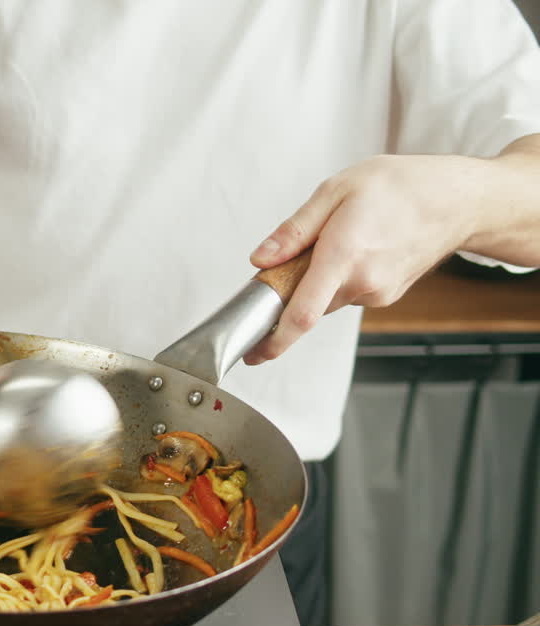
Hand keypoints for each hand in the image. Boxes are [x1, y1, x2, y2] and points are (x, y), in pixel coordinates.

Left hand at [244, 154, 488, 363]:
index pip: (302, 315)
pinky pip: (348, 294)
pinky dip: (339, 278)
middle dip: (291, 289)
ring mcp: (378, 294)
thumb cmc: (401, 187)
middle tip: (297, 253)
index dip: (273, 340)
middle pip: (307, 305)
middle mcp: (362, 283)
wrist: (457, 200)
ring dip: (317, 281)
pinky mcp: (386, 296)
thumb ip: (294, 230)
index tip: (252, 353)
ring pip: (327, 299)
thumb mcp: (336, 190)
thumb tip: (261, 259)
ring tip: (338, 239)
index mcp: (344, 256)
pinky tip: (358, 248)